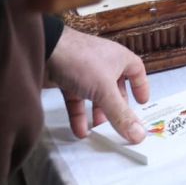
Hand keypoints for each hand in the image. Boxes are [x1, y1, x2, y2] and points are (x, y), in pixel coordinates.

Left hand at [45, 26, 150, 141]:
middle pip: (115, 88)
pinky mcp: (67, 79)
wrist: (44, 50)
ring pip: (95, 96)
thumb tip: (139, 134)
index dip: (140, 86)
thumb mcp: (105, 91)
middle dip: (116, 107)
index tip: (142, 103)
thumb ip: (121, 115)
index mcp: (119, 58)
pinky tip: (79, 130)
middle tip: (119, 123)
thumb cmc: (79, 59)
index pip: (136, 71)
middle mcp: (103, 63)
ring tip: (98, 130)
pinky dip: (79, 115)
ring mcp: (84, 71)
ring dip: (97, 114)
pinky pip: (76, 100)